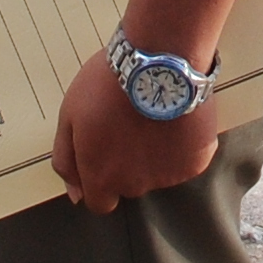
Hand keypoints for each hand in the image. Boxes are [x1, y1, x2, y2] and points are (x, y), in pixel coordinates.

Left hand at [47, 54, 218, 212]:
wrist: (159, 60)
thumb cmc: (110, 84)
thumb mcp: (70, 116)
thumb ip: (67, 160)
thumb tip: (75, 194)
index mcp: (102, 177)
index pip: (100, 202)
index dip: (101, 178)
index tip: (107, 152)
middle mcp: (135, 185)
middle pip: (130, 186)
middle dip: (128, 162)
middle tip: (130, 124)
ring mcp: (168, 175)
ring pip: (158, 173)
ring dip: (155, 153)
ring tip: (154, 116)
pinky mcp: (195, 161)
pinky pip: (185, 161)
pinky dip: (181, 145)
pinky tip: (175, 118)